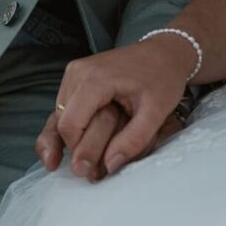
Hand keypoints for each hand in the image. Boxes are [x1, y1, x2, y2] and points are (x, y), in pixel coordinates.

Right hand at [36, 37, 196, 177]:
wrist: (166, 51)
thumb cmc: (163, 78)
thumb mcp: (156, 112)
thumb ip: (134, 140)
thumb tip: (110, 166)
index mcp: (95, 78)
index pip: (71, 125)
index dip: (79, 151)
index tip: (92, 172)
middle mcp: (77, 72)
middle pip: (63, 122)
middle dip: (75, 148)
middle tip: (91, 174)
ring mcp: (74, 72)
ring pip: (60, 116)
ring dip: (72, 138)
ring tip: (82, 161)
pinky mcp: (76, 76)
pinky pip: (63, 107)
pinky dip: (68, 126)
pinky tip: (65, 149)